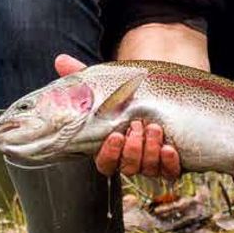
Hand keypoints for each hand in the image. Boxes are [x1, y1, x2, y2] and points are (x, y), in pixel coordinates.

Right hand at [53, 53, 179, 180]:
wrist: (163, 95)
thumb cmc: (129, 96)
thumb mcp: (108, 87)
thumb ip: (83, 78)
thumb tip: (61, 60)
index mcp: (113, 148)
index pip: (105, 164)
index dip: (110, 154)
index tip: (115, 136)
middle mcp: (132, 159)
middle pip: (128, 168)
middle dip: (133, 150)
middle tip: (137, 126)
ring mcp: (152, 162)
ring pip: (148, 169)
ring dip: (150, 151)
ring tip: (154, 128)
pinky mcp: (172, 162)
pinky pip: (171, 172)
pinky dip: (169, 163)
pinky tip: (169, 148)